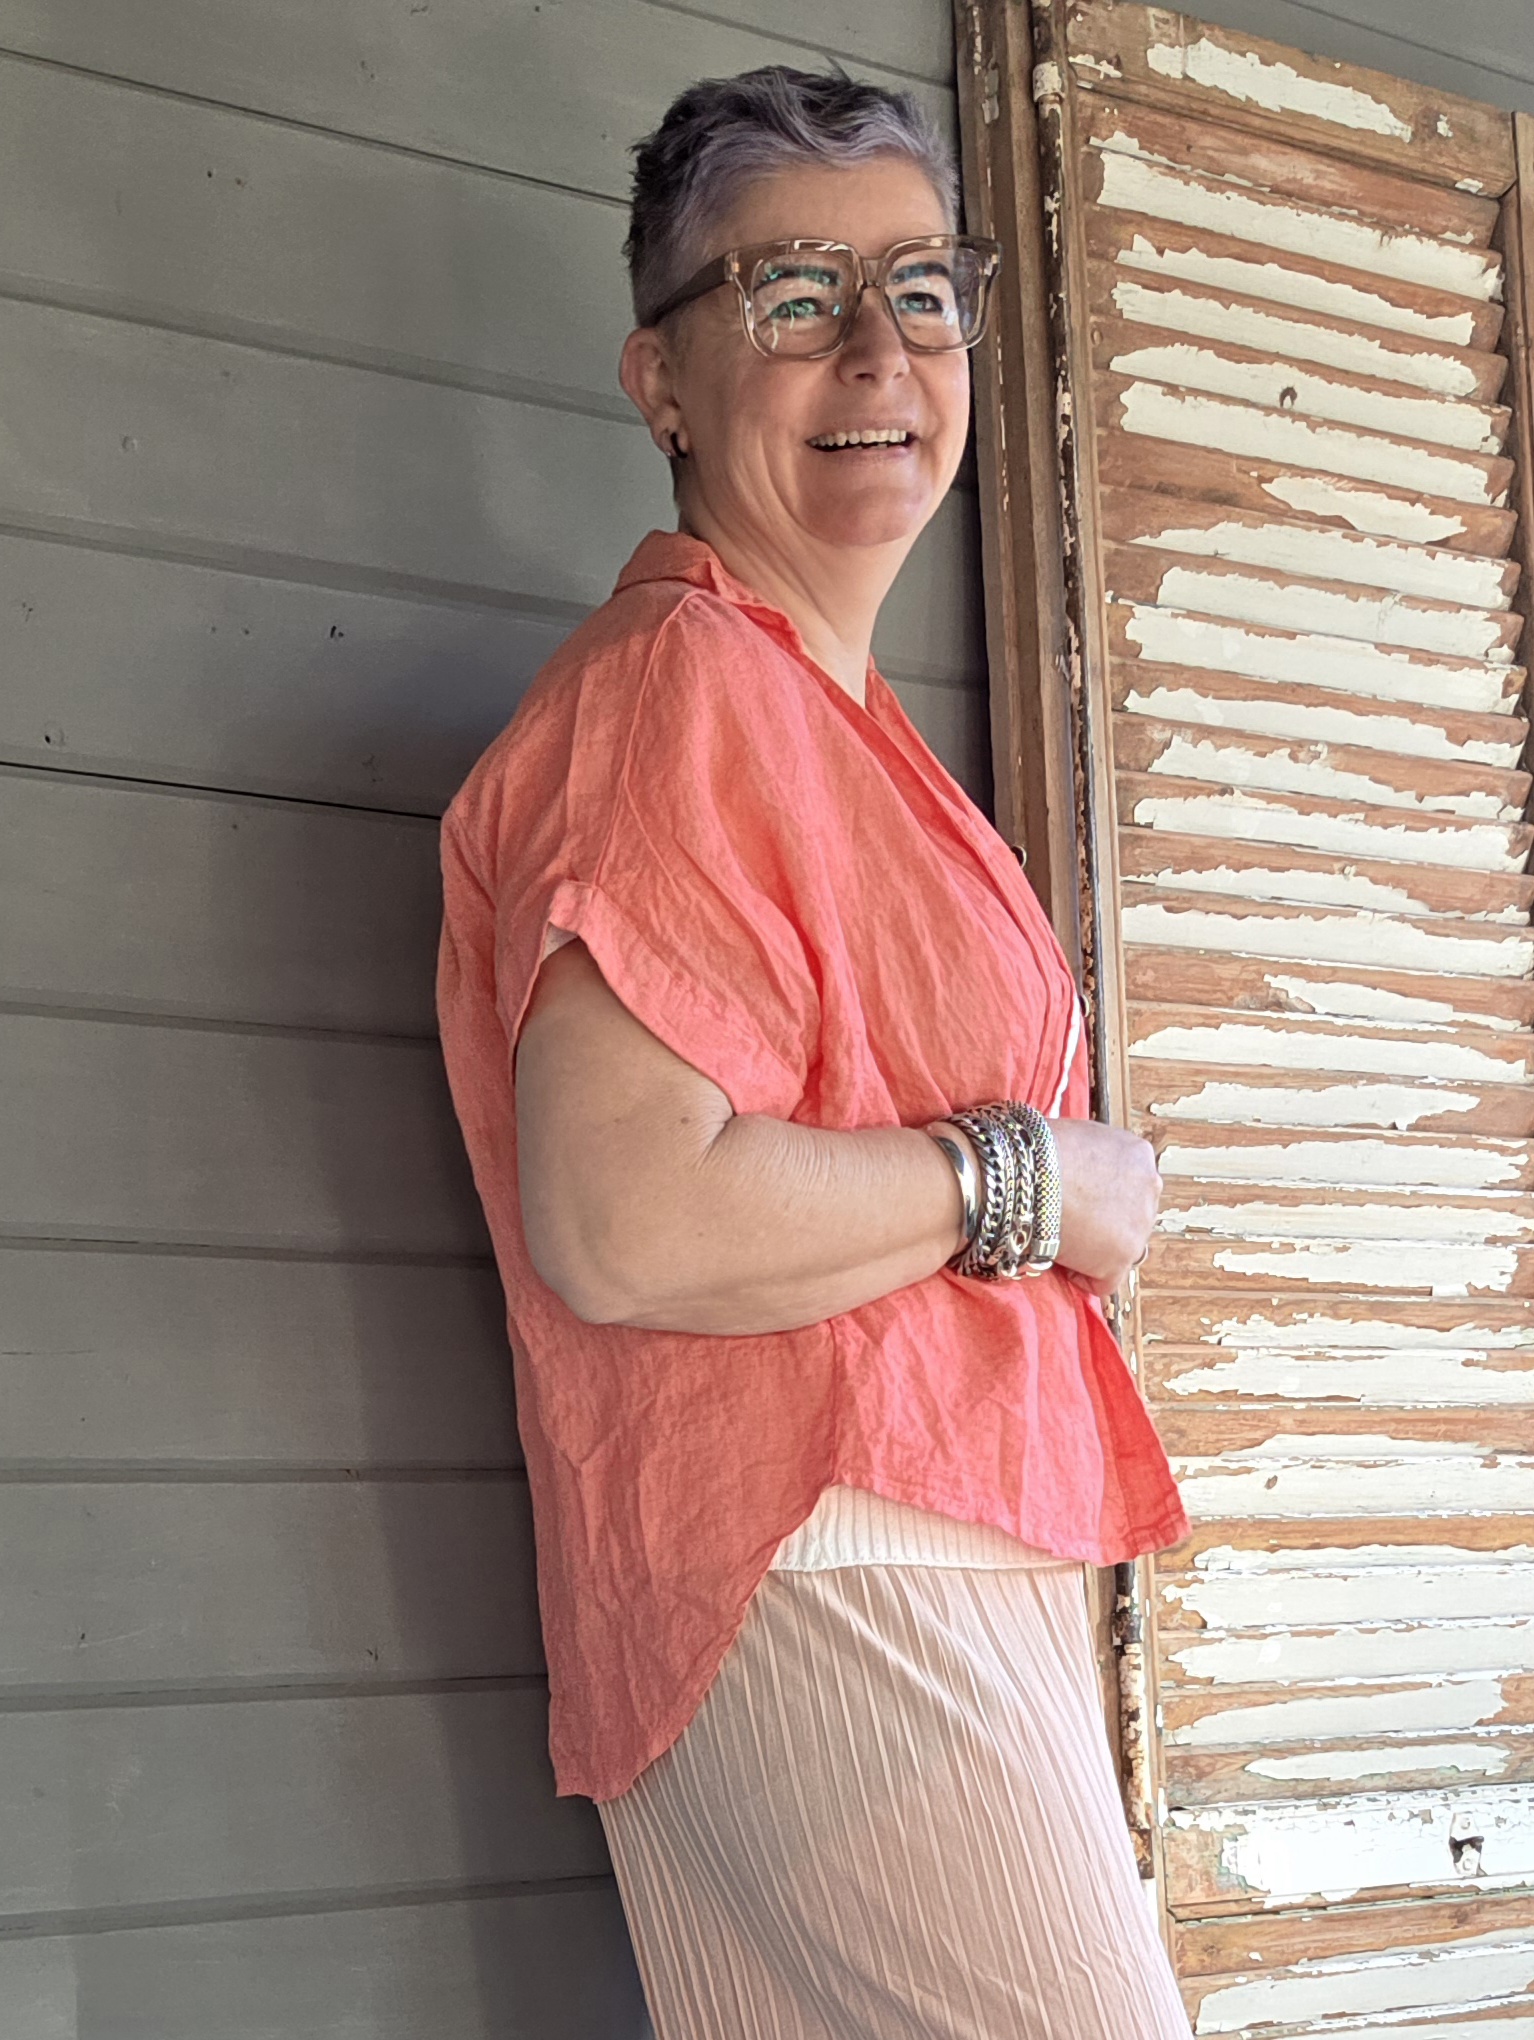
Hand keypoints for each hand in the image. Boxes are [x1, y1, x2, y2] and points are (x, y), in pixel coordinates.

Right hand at [1048, 1118, 1161, 1298]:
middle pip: (1131, 1215)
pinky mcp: (1121, 1259)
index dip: (1101, 1194)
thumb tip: (1076, 1165)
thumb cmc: (1039, 1151)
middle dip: (1104, 1222)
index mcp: (1138, 1154)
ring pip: (1121, 1248)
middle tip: (1071, 1220)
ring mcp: (1139, 1226)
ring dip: (1095, 1249)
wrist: (1030, 1175)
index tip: (1079, 1197)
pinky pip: (1105, 1281)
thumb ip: (1090, 1151)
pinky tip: (1061, 1260)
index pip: (1130, 1182)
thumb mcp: (1077, 1134)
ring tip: (1061, 1239)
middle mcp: (1149, 1188)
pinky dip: (1083, 1277)